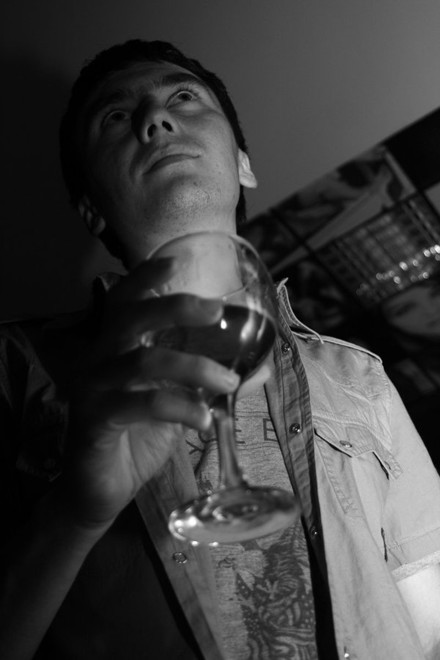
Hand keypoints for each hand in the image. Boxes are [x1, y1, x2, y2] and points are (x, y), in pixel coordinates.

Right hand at [63, 259, 238, 530]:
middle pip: (132, 317)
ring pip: (144, 360)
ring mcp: (92, 388)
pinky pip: (143, 404)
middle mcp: (99, 359)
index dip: (144, 278)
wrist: (102, 490)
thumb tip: (255, 367)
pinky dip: (181, 409)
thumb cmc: (139, 437)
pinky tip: (205, 421)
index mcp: (115, 348)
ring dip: (195, 368)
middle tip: (216, 311)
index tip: (174, 260)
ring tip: (229, 383)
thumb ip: (199, 380)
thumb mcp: (174, 401)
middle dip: (176, 308)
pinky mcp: (94, 419)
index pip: (124, 302)